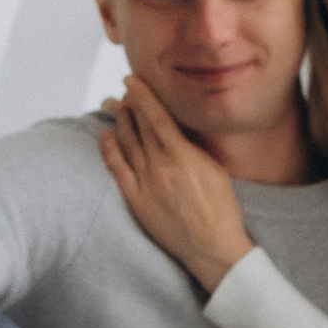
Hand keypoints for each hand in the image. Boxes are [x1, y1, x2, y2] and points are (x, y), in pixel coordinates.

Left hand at [98, 75, 256, 292]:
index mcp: (183, 156)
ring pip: (126, 144)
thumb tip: (179, 125)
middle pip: (138, 126)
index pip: (156, 117)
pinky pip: (117, 169)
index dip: (142, 95)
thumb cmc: (221, 209)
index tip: (132, 79)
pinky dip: (109, 149)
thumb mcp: (215, 169)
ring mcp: (146, 184)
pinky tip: (106, 135)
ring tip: (114, 106)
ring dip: (119, 122)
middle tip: (123, 91)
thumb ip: (194, 146)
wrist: (212, 248)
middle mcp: (160, 167)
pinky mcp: (136, 201)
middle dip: (129, 104)